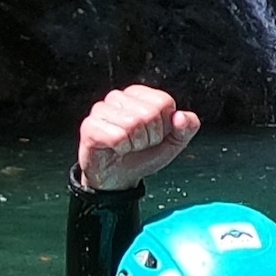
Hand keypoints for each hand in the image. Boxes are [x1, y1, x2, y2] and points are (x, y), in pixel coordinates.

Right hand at [77, 85, 199, 190]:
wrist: (118, 179)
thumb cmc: (141, 156)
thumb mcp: (172, 143)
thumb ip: (186, 128)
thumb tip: (182, 117)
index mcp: (139, 96)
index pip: (164, 102)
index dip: (165, 126)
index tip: (154, 135)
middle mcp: (118, 98)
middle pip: (150, 113)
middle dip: (151, 137)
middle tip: (139, 144)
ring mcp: (101, 110)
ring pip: (133, 124)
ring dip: (135, 144)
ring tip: (127, 147)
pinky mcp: (89, 126)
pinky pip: (117, 136)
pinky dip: (121, 148)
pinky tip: (115, 149)